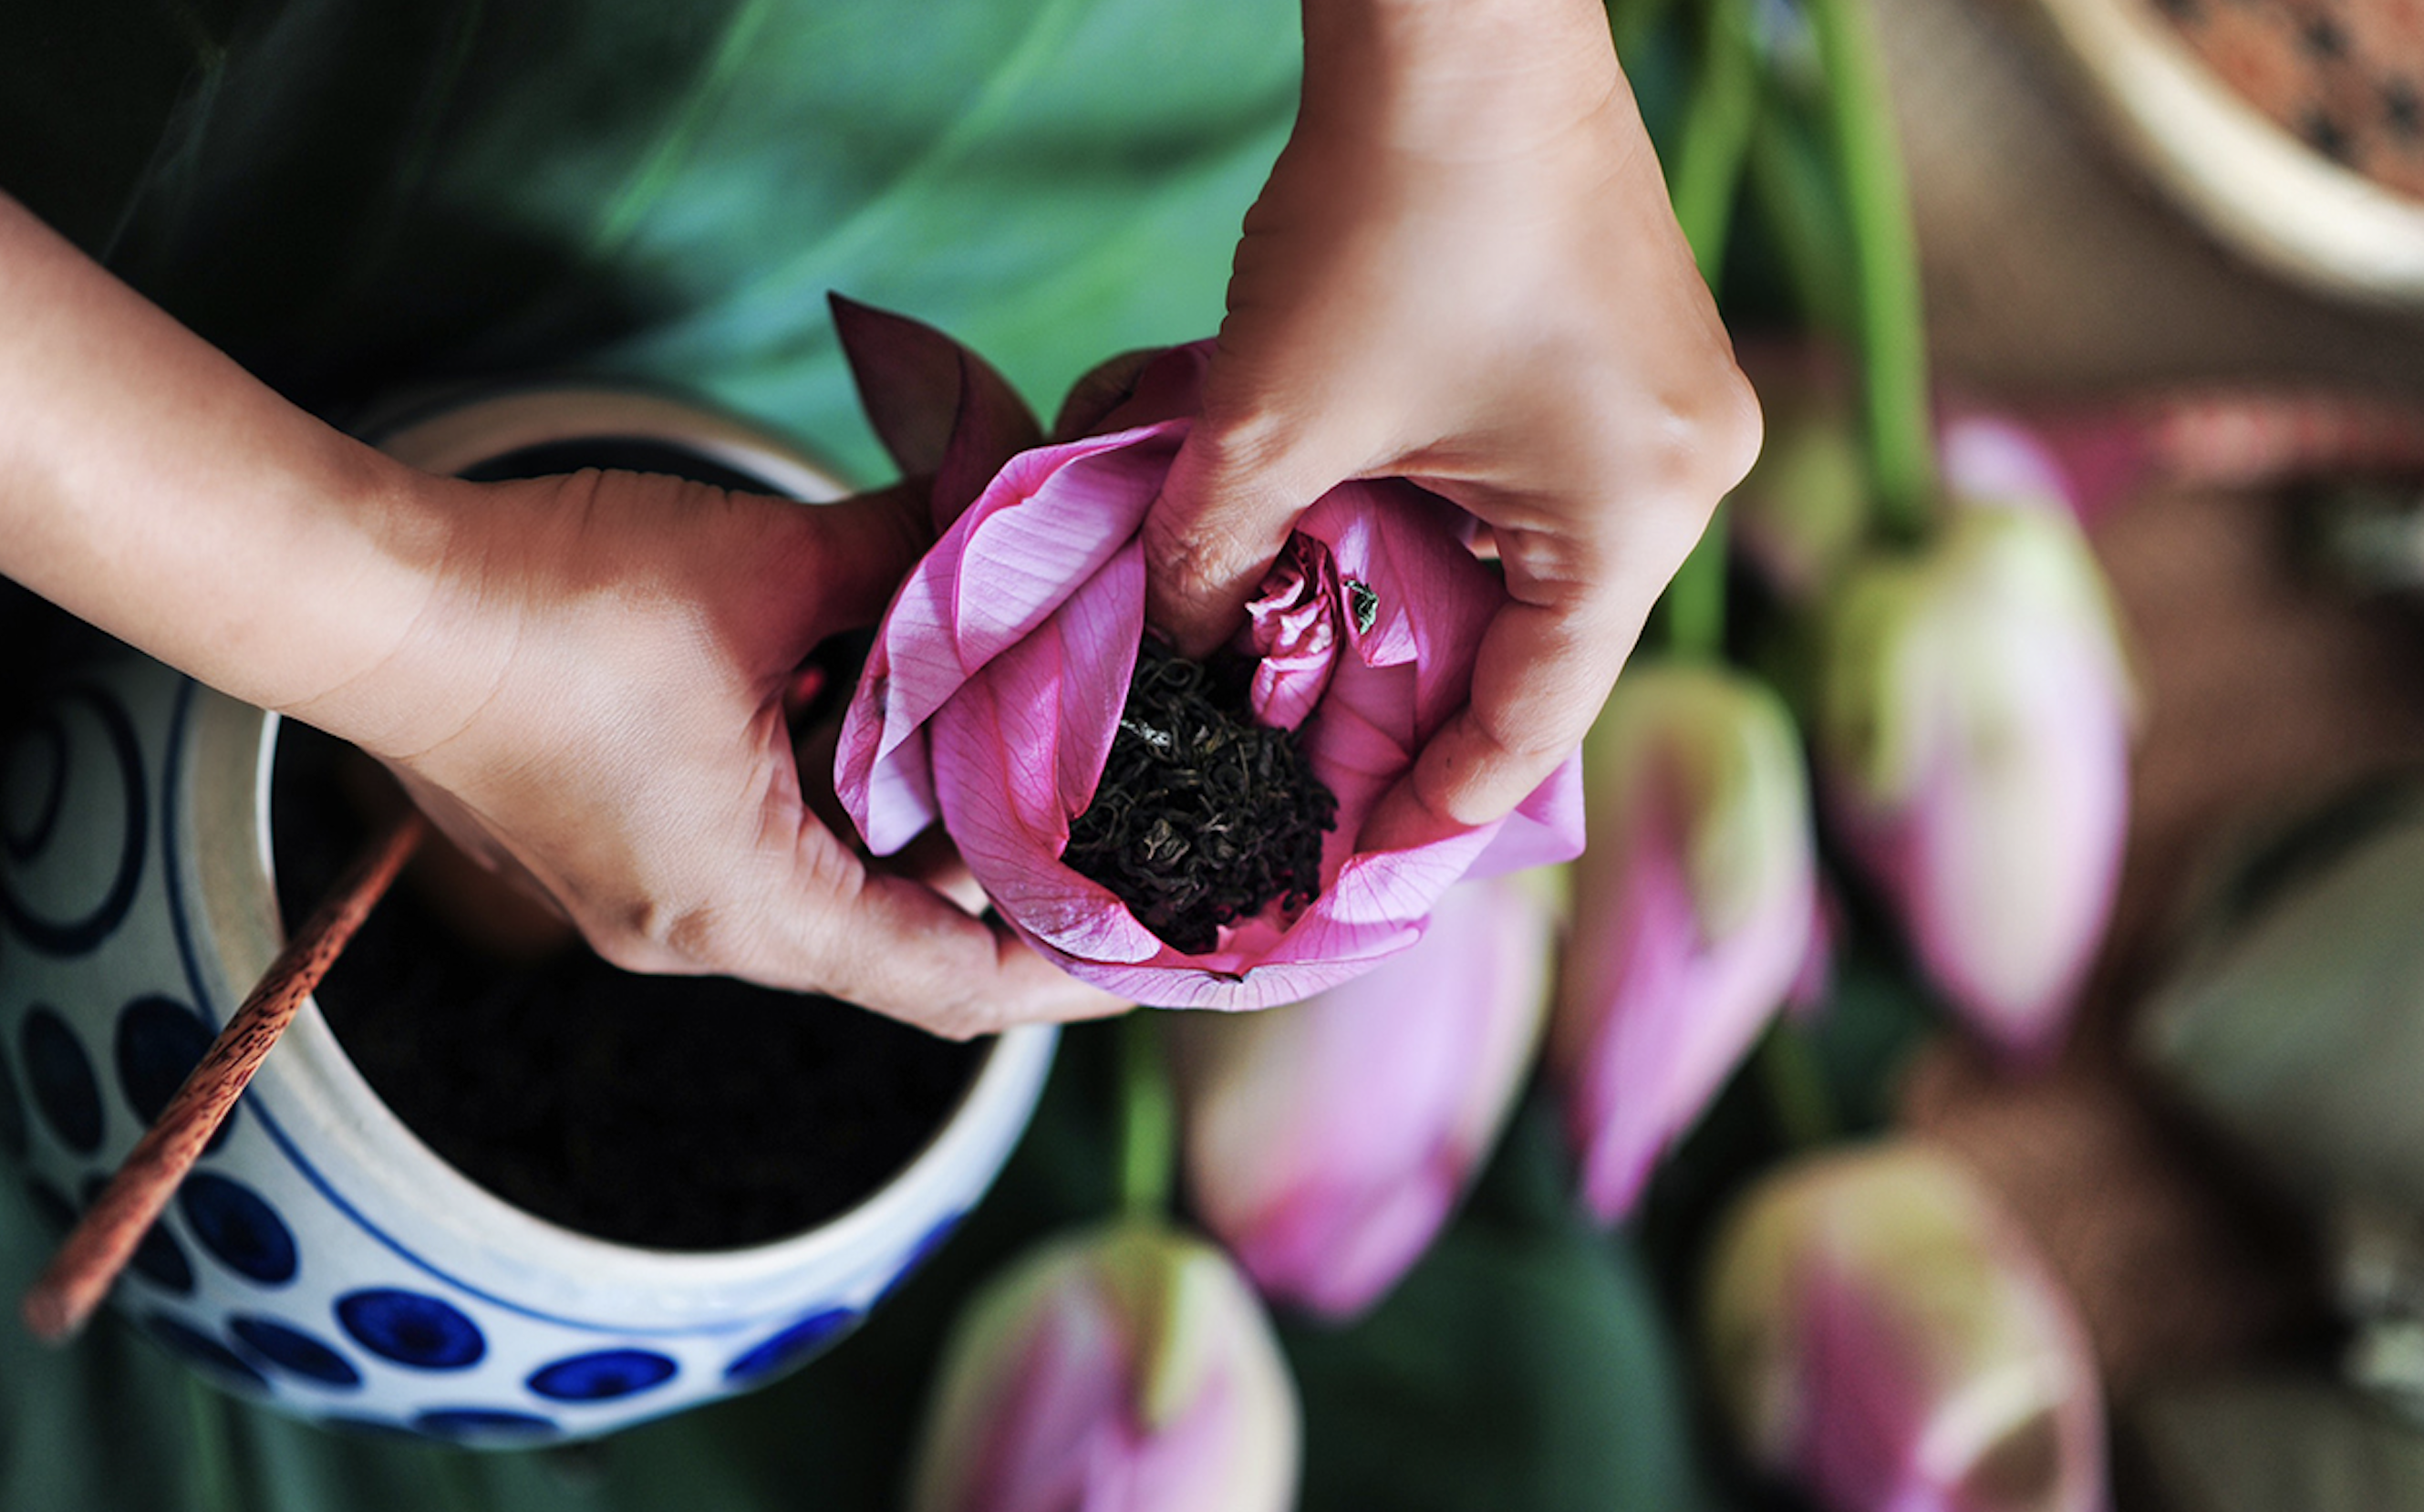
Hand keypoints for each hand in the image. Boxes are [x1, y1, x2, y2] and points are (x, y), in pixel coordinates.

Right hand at [285, 469, 1124, 1038]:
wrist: (365, 599)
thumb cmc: (549, 602)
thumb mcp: (763, 568)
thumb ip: (899, 557)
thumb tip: (994, 521)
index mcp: (748, 906)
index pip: (953, 983)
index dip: (1068, 976)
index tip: (1153, 951)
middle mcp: (702, 931)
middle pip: (900, 938)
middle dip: (999, 871)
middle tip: (1096, 803)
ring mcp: (652, 899)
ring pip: (833, 884)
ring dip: (911, 818)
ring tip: (1000, 736)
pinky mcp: (621, 847)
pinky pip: (766, 845)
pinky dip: (834, 790)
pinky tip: (873, 699)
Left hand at [1145, 0, 1761, 850]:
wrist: (1461, 14)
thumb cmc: (1388, 212)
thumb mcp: (1275, 420)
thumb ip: (1216, 560)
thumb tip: (1177, 650)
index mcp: (1634, 521)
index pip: (1530, 718)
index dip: (1432, 803)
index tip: (1353, 862)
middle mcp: (1684, 477)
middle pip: (1541, 648)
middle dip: (1421, 709)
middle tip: (1325, 778)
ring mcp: (1673, 409)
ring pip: (1537, 568)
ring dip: (1431, 612)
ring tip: (1328, 673)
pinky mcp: (1638, 353)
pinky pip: (1546, 490)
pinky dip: (1456, 530)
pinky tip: (1367, 543)